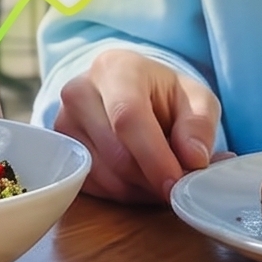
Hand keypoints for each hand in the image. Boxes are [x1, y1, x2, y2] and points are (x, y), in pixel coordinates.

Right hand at [55, 48, 221, 203]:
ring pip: (107, 177)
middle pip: (117, 154)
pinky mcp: (61, 152)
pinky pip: (95, 188)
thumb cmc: (162, 95)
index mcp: (116, 68)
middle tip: (179, 182)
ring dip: (142, 188)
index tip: (176, 183)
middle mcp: (80, 92)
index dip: (154, 157)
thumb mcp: (195, 99)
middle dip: (153, 178)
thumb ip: (200, 125)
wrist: (127, 92)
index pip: (128, 117)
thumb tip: (193, 159)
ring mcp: (64, 123)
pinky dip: (124, 192)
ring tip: (160, 173)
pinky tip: (139, 177)